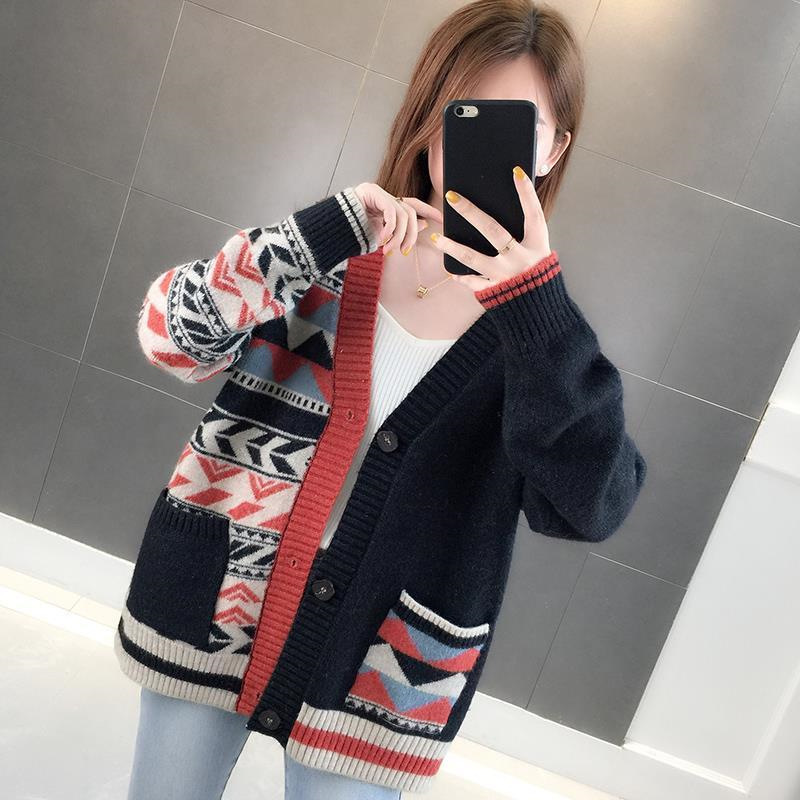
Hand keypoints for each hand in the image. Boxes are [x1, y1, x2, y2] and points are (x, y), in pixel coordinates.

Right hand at [354, 182, 442, 255]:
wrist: (330, 230)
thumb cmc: (353, 234)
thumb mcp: (382, 237)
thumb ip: (402, 230)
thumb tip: (425, 225)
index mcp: (390, 206)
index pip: (415, 205)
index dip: (430, 211)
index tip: (443, 220)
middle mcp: (386, 197)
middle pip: (411, 213)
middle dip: (410, 235)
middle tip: (403, 252)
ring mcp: (379, 192)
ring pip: (404, 214)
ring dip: (398, 237)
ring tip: (389, 250)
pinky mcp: (372, 191)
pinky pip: (392, 212)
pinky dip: (390, 229)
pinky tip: (383, 241)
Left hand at [430, 166, 552, 291]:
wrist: (541, 312)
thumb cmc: (537, 274)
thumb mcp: (538, 251)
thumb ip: (523, 234)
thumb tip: (499, 207)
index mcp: (537, 245)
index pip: (533, 214)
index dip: (527, 193)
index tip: (515, 172)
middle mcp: (522, 259)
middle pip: (493, 231)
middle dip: (471, 212)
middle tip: (451, 196)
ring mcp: (506, 276)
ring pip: (474, 258)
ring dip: (453, 247)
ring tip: (436, 239)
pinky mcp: (496, 291)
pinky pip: (474, 283)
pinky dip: (463, 277)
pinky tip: (451, 271)